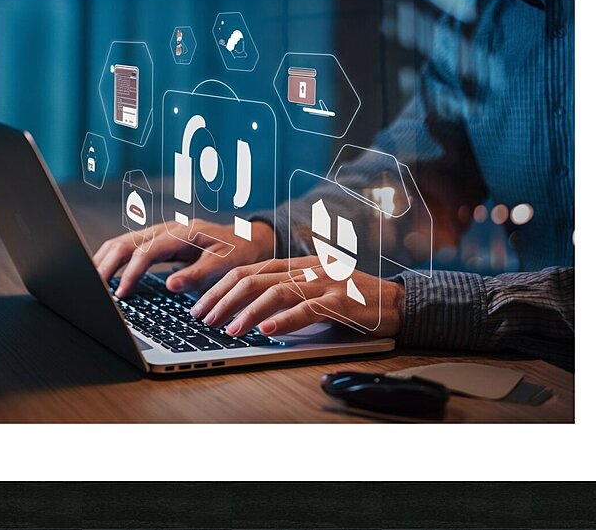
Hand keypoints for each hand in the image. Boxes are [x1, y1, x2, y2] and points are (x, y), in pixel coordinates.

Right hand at [92, 219, 275, 298]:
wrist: (246, 239)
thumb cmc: (237, 252)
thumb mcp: (224, 264)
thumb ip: (198, 274)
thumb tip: (170, 284)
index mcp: (182, 233)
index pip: (146, 251)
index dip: (131, 273)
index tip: (122, 294)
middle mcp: (166, 229)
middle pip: (126, 242)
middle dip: (106, 265)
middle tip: (92, 289)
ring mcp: (159, 233)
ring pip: (122, 242)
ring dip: (104, 261)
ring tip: (91, 283)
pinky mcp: (157, 241)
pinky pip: (128, 247)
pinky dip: (112, 259)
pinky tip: (103, 274)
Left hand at [190, 257, 403, 337]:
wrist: (395, 302)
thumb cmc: (350, 300)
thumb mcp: (312, 291)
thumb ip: (284, 295)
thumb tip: (245, 314)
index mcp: (295, 264)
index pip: (248, 271)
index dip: (220, 288)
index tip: (200, 306)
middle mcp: (306, 269)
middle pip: (254, 278)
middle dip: (223, 299)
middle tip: (204, 319)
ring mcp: (324, 283)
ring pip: (277, 292)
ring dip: (248, 312)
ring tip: (229, 330)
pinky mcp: (341, 302)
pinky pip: (307, 309)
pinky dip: (284, 320)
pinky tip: (266, 330)